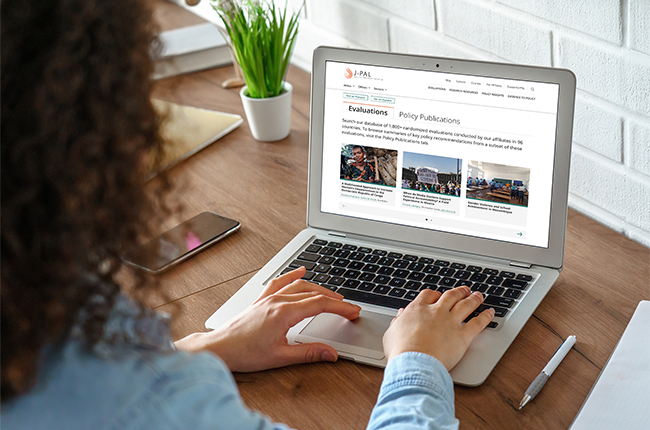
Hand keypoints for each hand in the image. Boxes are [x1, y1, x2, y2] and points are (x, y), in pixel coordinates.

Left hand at [173, 267, 360, 371]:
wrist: (219, 349)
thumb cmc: (244, 353)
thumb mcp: (281, 357)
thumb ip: (308, 354)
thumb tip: (331, 353)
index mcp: (284, 313)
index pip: (320, 305)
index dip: (340, 307)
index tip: (353, 312)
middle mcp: (277, 301)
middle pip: (313, 293)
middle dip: (334, 299)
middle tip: (349, 307)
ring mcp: (268, 298)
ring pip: (299, 286)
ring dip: (319, 288)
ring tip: (333, 295)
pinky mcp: (261, 301)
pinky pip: (279, 282)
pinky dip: (292, 276)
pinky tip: (300, 271)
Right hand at [382, 286, 493, 369]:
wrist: (414, 362)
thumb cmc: (401, 351)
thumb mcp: (391, 333)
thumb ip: (398, 322)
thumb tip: (401, 315)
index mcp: (418, 309)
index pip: (429, 295)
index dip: (435, 294)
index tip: (438, 296)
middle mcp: (436, 311)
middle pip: (451, 296)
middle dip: (458, 292)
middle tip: (464, 290)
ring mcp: (451, 322)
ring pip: (466, 305)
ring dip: (474, 299)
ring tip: (478, 296)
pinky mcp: (463, 335)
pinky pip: (478, 323)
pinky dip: (486, 316)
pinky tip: (490, 312)